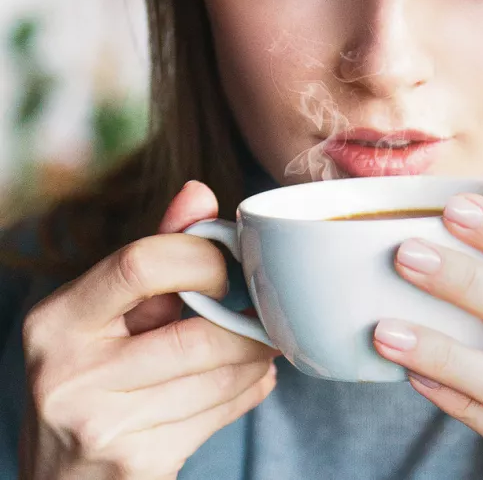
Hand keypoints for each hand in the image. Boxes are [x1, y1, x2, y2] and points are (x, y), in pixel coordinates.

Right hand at [19, 182, 278, 479]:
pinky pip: (223, 413)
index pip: (142, 263)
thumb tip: (199, 192)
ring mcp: (102, 423)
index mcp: (58, 321)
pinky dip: (250, 391)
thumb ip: (154, 251)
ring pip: (221, 376)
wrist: (63, 479)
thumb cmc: (93, 379)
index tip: (225, 271)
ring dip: (257, 358)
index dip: (203, 260)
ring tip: (260, 347)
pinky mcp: (138, 462)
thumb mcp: (106, 314)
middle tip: (264, 315)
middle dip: (246, 324)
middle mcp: (69, 372)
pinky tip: (248, 380)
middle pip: (196, 332)